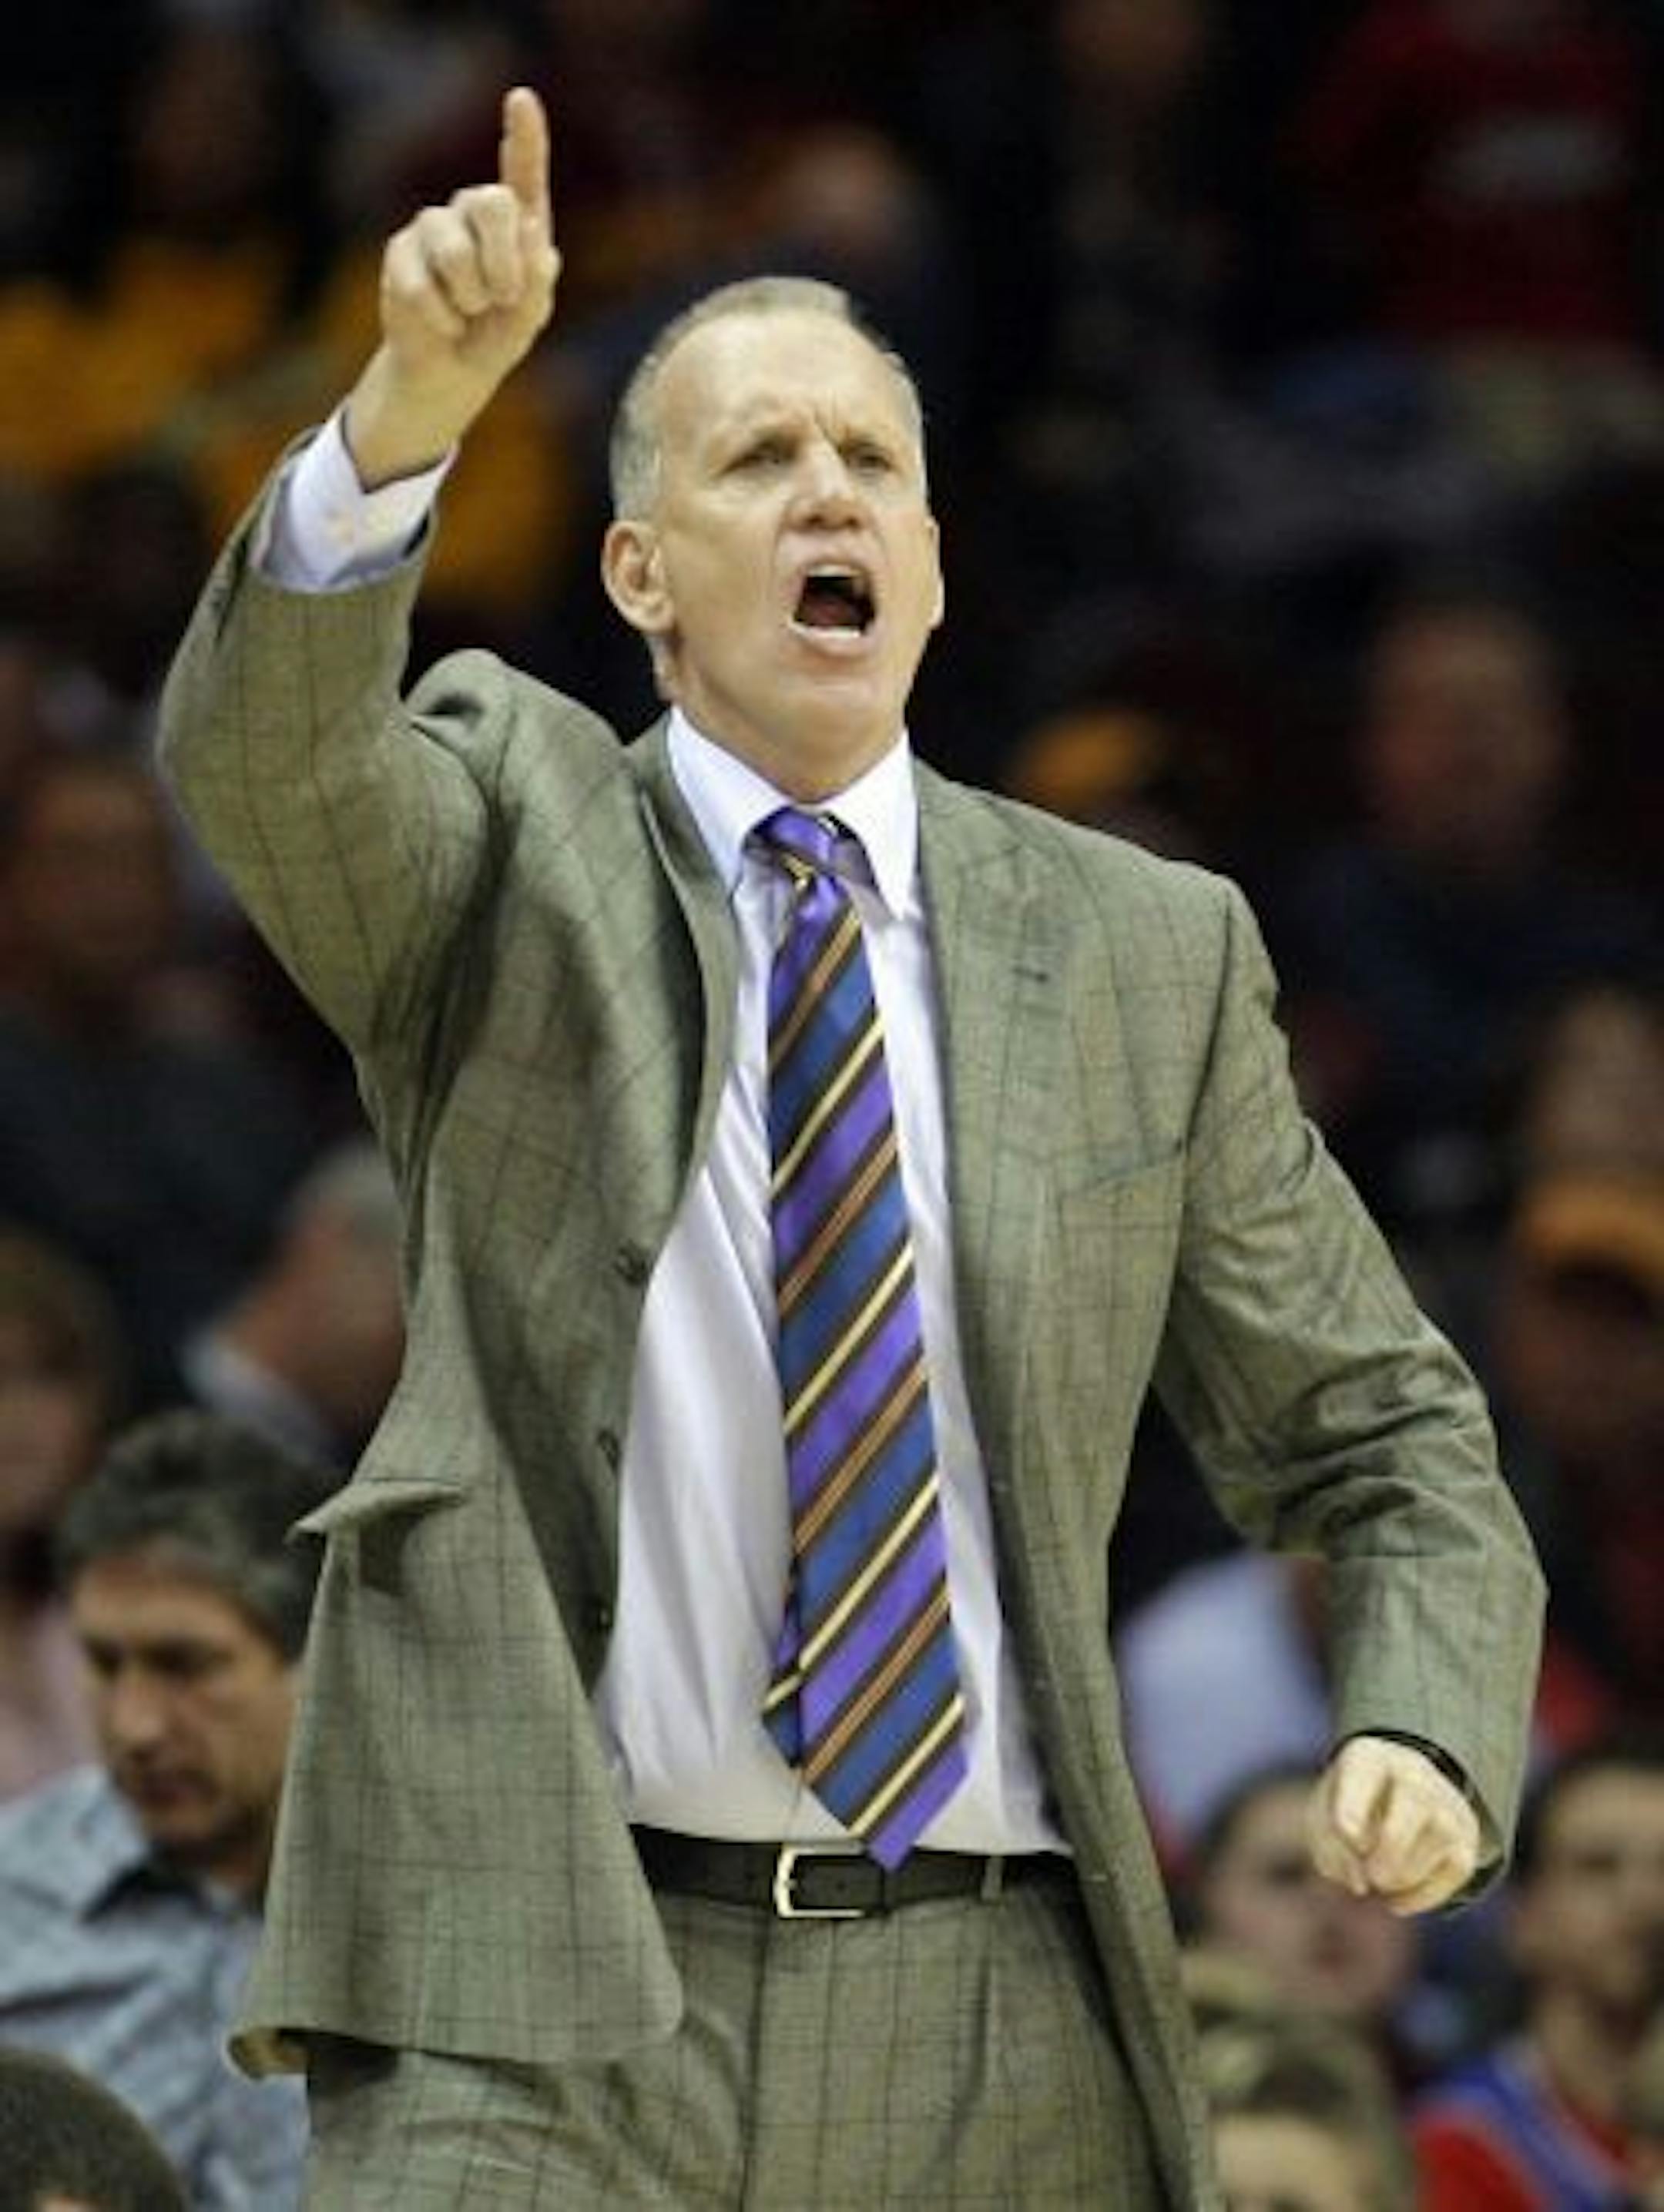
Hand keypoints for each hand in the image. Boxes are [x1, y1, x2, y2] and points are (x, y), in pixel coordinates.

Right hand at [345, 86, 559, 486]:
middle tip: (502, 298)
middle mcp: (474, 212)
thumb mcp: (530, 315)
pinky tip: (445, 324)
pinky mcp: (401, 252)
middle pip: (490, 202)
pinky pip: (421, 283)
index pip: (522, 171)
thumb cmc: (497, 336)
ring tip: (471, 313)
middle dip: (503, 260)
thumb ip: (537, 279)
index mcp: (518, 221)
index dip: (524, 136)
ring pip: (454, 248)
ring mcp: (435, 227)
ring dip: (471, 295)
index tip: (521, 99)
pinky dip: (442, 317)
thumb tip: (532, 233)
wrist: (452, 371)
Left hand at [1307, 1735, 1480, 1914]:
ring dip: (1402, 1876)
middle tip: (1372, 1876)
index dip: (1353, 1808)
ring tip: (1381, 1878)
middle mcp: (1413, 1771)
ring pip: (1438, 1838)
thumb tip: (1361, 1883)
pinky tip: (1398, 1897)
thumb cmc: (1350, 1808)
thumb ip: (1331, 1847)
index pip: (1362, 1773)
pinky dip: (1422, 1895)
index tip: (1348, 1834)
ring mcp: (1446, 1801)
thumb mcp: (1323, 1818)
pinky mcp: (1467, 1837)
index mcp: (1367, 1756)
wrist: (1394, 1799)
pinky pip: (1455, 1869)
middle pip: (1413, 1803)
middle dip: (1389, 1851)